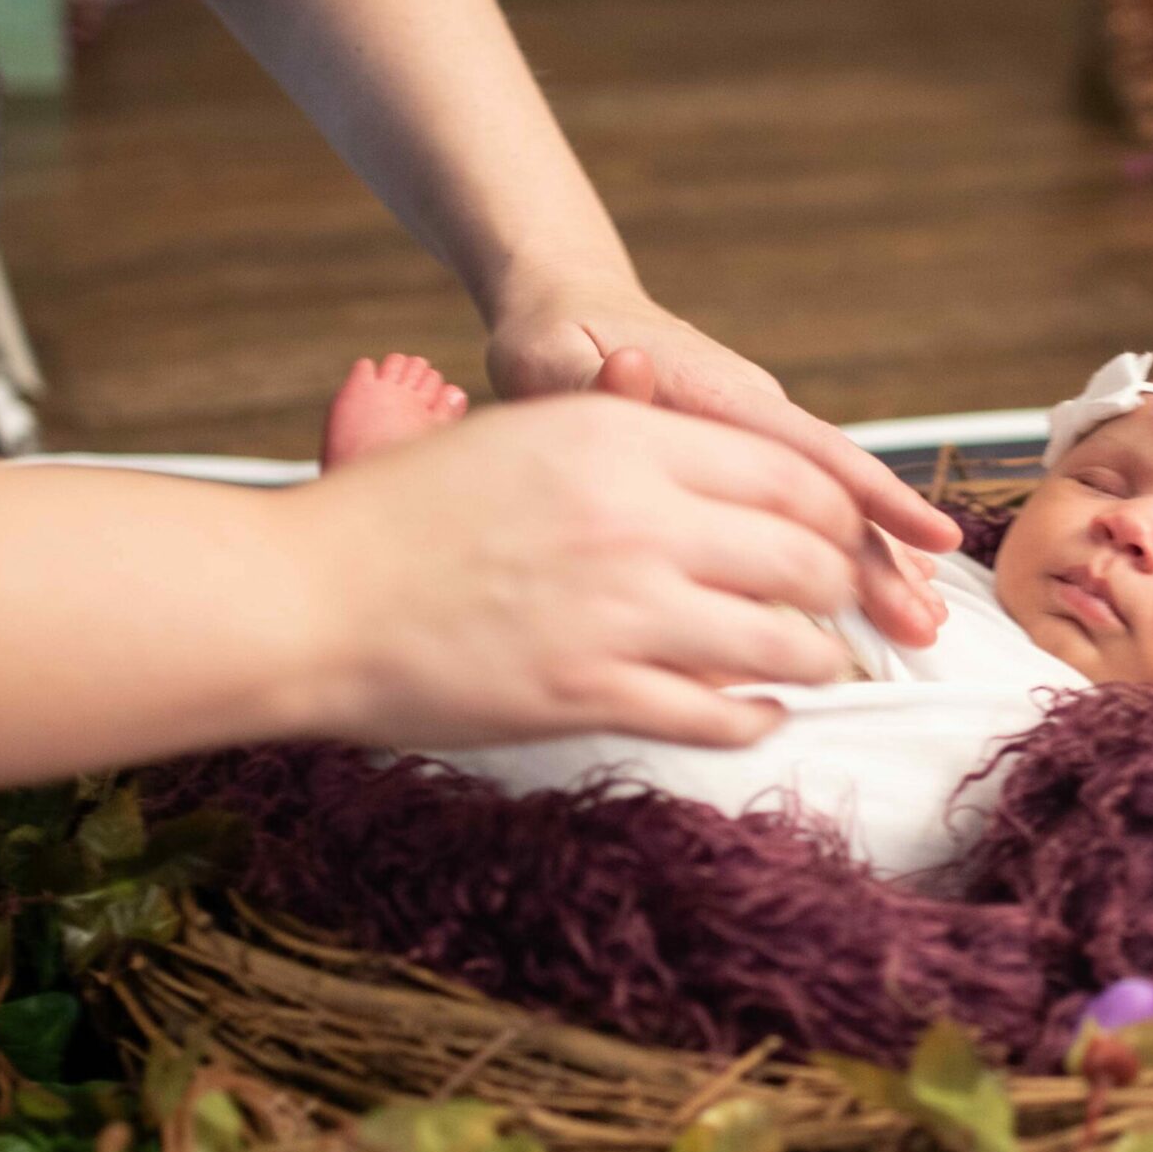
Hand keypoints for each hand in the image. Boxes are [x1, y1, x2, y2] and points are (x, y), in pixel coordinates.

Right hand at [282, 391, 870, 749]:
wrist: (302, 598)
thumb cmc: (403, 513)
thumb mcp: (521, 435)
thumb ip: (623, 435)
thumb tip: (707, 456)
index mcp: (622, 438)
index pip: (788, 473)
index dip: (839, 513)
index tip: (848, 538)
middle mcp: (637, 518)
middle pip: (804, 556)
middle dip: (842, 587)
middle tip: (849, 606)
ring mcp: (619, 611)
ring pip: (781, 642)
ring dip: (817, 658)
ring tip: (822, 663)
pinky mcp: (591, 693)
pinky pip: (719, 715)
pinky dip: (757, 717)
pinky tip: (761, 712)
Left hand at [486, 282, 959, 647]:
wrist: (569, 307)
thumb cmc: (556, 339)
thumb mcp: (551, 360)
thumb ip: (594, 385)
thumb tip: (627, 369)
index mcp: (718, 393)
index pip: (811, 450)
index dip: (874, 497)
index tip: (929, 537)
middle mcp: (756, 413)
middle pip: (837, 491)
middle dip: (885, 559)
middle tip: (924, 623)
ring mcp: (757, 439)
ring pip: (831, 506)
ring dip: (878, 563)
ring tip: (921, 622)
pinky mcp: (748, 459)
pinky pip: (806, 512)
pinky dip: (844, 555)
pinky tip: (873, 596)